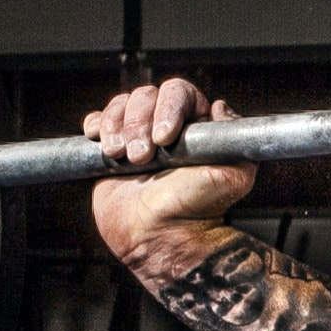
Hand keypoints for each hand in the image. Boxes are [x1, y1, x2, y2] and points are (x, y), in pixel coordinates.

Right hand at [83, 76, 254, 252]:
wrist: (160, 238)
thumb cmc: (196, 211)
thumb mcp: (232, 176)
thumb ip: (233, 138)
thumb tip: (220, 106)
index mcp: (194, 126)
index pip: (179, 93)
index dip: (168, 108)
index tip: (164, 137)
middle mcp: (165, 127)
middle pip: (145, 96)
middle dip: (139, 123)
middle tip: (142, 158)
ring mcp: (137, 136)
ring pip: (120, 105)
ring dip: (117, 127)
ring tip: (123, 158)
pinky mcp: (111, 150)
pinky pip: (98, 121)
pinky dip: (97, 125)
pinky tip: (105, 147)